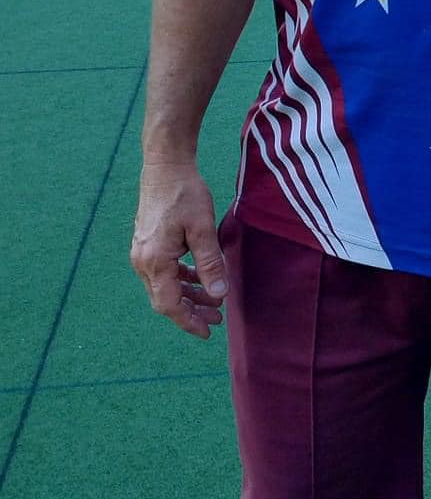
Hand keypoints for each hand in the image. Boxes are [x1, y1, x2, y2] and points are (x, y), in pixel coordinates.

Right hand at [131, 161, 228, 339]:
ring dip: (188, 295)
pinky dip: (182, 279)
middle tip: (218, 318)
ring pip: (165, 286)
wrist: (165, 167)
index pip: (169, 305)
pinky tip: (201, 278)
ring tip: (214, 301)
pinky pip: (164, 272)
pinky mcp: (148, 245)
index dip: (189, 321)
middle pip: (165, 299)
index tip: (209, 331)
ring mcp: (143, 253)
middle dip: (191, 311)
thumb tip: (219, 295)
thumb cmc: (185, 194)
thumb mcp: (203, 229)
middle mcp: (143, 262)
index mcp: (154, 261)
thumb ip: (210, 264)